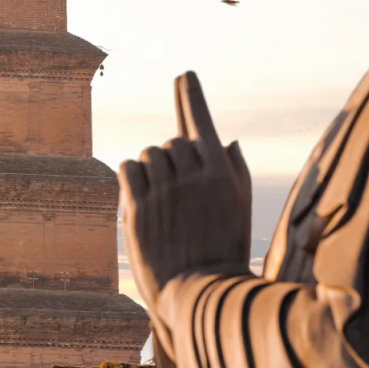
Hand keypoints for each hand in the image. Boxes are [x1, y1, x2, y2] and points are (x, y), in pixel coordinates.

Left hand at [118, 71, 251, 318]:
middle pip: (173, 142)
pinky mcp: (139, 207)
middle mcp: (192, 176)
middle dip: (172, 159)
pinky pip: (128, 169)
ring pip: (149, 154)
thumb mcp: (240, 209)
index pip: (201, 122)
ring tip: (162, 200)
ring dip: (152, 169)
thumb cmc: (224, 250)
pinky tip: (141, 197)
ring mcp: (164, 191)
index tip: (184, 75)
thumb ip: (235, 172)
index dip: (192, 96)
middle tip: (178, 191)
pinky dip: (132, 177)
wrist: (201, 293)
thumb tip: (227, 140)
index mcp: (221, 172)